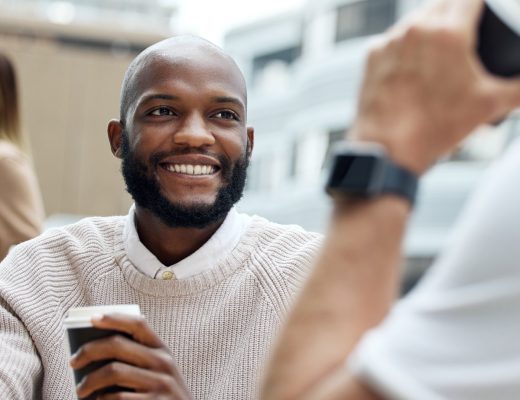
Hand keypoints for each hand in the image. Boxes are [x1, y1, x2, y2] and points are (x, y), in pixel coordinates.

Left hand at [70, 313, 192, 398]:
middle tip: (74, 361)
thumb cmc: (162, 394)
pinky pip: (117, 397)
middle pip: (118, 345)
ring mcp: (159, 384)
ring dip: (90, 380)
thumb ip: (137, 358)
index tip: (93, 318)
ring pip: (114, 371)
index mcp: (162, 350)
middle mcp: (163, 363)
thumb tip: (96, 350)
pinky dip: (101, 399)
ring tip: (81, 389)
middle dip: (89, 351)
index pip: (138, 324)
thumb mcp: (158, 371)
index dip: (115, 318)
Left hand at [352, 0, 519, 173]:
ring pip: (415, 19)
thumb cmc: (434, 127)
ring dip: (429, 27)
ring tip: (438, 52)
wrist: (388, 148)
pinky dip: (404, 46)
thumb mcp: (489, 105)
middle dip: (455, 14)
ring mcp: (390, 41)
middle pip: (442, 4)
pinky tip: (412, 67)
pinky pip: (392, 39)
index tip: (483, 13)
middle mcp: (416, 29)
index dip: (480, 4)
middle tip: (463, 34)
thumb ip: (519, 89)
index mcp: (448, 33)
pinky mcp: (372, 56)